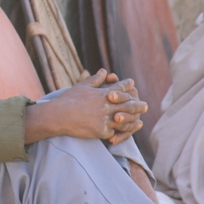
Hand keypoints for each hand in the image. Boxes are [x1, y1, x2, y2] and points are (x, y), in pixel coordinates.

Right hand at [24, 69, 147, 143]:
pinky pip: (114, 133)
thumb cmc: (68, 99)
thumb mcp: (82, 86)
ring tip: (139, 121)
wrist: (59, 116)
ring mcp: (105, 119)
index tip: (132, 84)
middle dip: (138, 105)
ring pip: (124, 121)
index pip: (120, 88)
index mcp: (103, 94)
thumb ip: (95, 79)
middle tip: (145, 106)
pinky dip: (119, 133)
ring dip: (132, 121)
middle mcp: (107, 106)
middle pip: (128, 105)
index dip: (127, 85)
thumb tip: (104, 71)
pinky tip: (124, 133)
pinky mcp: (101, 131)